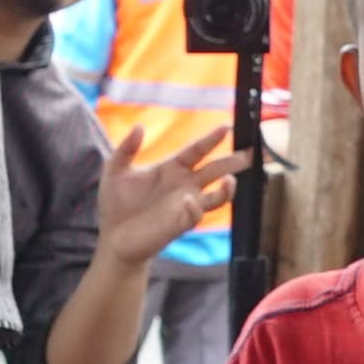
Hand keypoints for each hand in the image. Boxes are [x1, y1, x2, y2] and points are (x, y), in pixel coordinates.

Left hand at [98, 133, 247, 267]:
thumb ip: (126, 148)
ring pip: (217, 196)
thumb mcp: (115, 170)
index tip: (226, 127)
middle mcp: (184, 185)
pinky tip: (189, 200)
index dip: (211, 139)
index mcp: (172, 168)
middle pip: (215, 170)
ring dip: (226, 189)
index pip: (197, 150)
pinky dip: (195, 208)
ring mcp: (185, 205)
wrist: (112, 238)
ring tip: (229, 181)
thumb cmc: (116, 204)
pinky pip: (195, 215)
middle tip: (251, 153)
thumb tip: (139, 126)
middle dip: (233, 162)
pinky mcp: (179, 224)